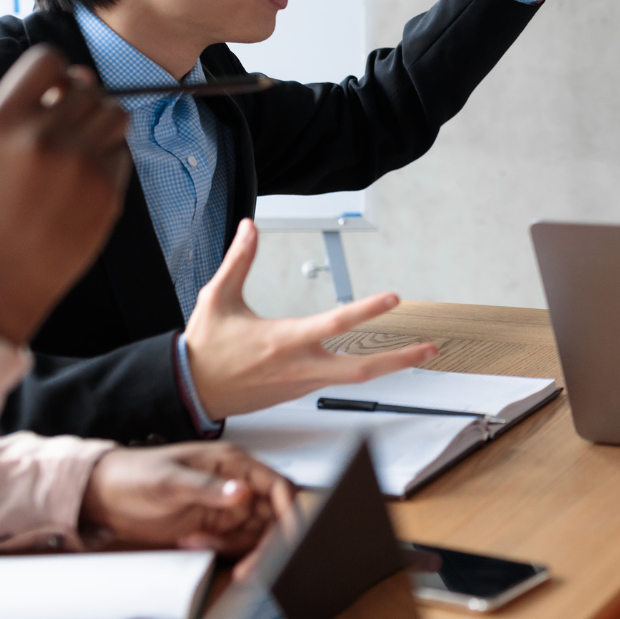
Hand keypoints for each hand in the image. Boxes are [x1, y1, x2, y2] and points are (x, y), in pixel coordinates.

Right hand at [0, 45, 130, 345]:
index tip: (55, 91)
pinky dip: (109, 160)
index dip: (57, 71)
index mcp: (2, 121)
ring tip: (80, 149)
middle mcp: (42, 136)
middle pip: (89, 87)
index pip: (47, 59)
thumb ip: (28, 104)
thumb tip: (81, 76)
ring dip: (104, 124)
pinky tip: (83, 183)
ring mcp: (79, 163)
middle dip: (83, 103)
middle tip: (67, 130)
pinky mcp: (107, 188)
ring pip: (116, 114)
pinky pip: (122, 152)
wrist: (4, 269)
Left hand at [82, 442, 292, 554]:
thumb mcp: (170, 480)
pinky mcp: (215, 527)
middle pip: (272, 516)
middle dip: (267, 542)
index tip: (290, 535)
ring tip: (202, 545)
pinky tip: (194, 543)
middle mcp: (236, 485)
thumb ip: (208, 487)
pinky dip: (221, 550)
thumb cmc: (134, 475)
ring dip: (238, 548)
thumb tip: (242, 493)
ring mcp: (227, 508)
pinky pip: (234, 544)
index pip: (277, 486)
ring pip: (256, 534)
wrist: (104, 495)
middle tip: (252, 563)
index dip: (290, 510)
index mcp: (233, 463)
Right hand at [183, 220, 434, 419]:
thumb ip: (238, 260)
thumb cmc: (205, 348)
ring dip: (389, 366)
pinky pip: (337, 381)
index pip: (335, 323)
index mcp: (284, 339)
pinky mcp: (299, 392)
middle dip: (399, 360)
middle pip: (361, 370)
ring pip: (354, 378)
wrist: (190, 391)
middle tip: (430, 349)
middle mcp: (300, 366)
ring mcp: (302, 383)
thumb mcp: (217, 298)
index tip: (394, 298)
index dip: (367, 310)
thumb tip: (249, 226)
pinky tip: (378, 360)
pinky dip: (361, 370)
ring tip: (419, 354)